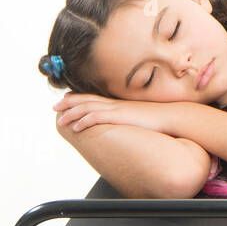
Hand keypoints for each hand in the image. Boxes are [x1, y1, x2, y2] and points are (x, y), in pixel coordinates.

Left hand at [53, 92, 177, 135]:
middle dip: (69, 103)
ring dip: (71, 114)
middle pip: (87, 100)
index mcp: (119, 104)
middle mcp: (116, 104)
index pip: (94, 98)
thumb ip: (129, 118)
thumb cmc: (159, 119)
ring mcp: (117, 109)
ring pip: (88, 108)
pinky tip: (75, 127)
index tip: (66, 100)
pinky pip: (98, 117)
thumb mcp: (140, 117)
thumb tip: (126, 125)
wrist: (172, 116)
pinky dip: (84, 121)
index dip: (78, 98)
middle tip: (55, 107)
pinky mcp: (120, 116)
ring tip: (59, 120)